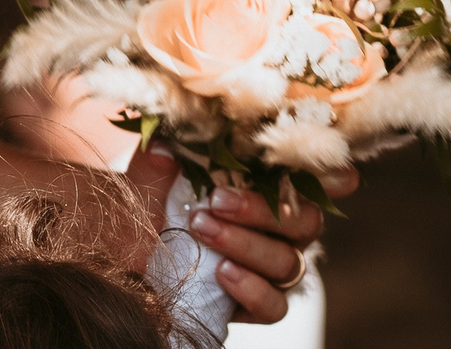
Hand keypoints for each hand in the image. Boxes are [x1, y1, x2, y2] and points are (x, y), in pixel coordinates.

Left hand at [124, 148, 358, 326]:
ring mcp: (270, 269)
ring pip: (288, 262)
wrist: (120, 263)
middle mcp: (278, 228)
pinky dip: (251, 289)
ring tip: (203, 230)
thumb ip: (155, 163)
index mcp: (263, 187)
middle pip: (306, 221)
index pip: (313, 177)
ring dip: (246, 244)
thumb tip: (164, 145)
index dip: (330, 174)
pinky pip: (274, 305)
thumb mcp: (145, 182)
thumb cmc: (144, 210)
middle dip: (262, 210)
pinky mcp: (256, 304)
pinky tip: (222, 273)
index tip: (329, 170)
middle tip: (216, 201)